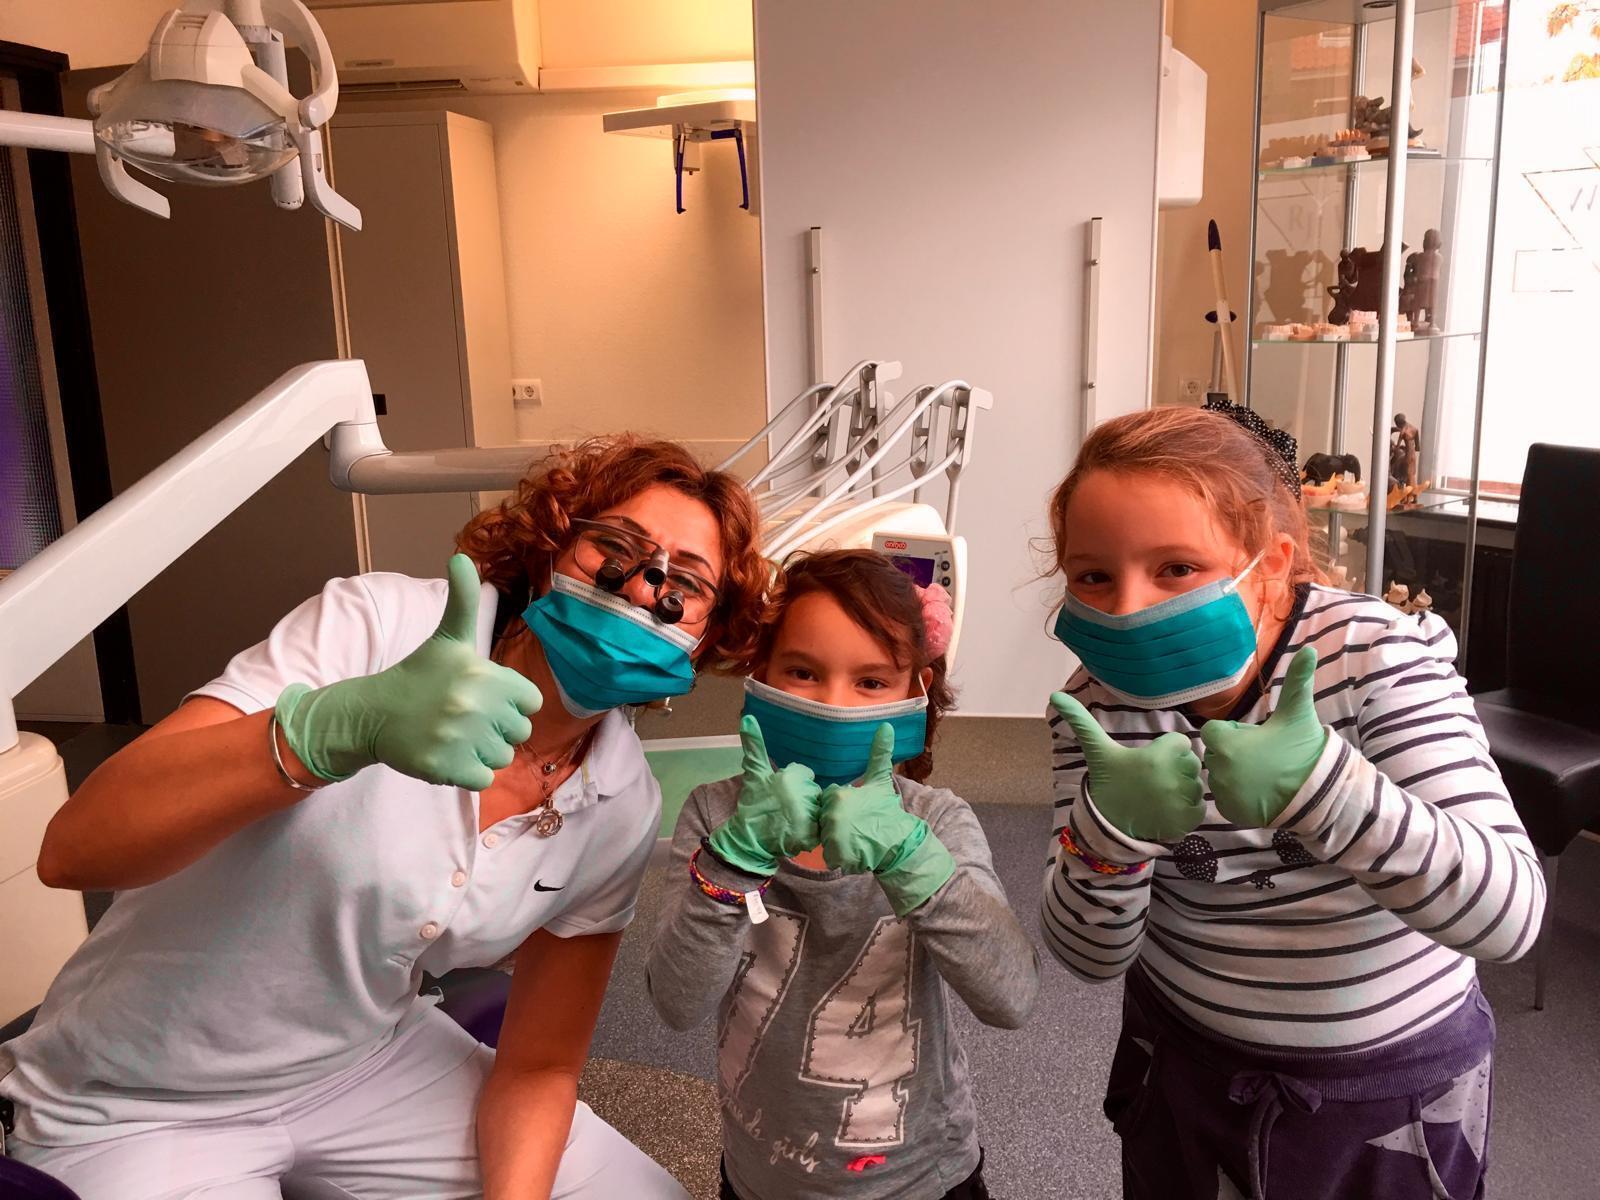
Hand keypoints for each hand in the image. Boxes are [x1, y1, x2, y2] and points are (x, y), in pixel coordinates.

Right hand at [276, 554, 542, 789]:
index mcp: (484, 674)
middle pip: (519, 732)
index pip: (531, 702)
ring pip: (502, 758)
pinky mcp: (447, 768)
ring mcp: (461, 738)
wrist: (373, 713)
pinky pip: (483, 779)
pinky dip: (468, 773)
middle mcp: (475, 705)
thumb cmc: (420, 675)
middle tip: (463, 717)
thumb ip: (463, 600)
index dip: (511, 702)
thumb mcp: (448, 637)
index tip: (483, 697)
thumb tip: (461, 556)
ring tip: (453, 735)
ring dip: (482, 751)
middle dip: (497, 729)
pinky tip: (447, 754)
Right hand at [705, 715, 822, 875]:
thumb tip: (748, 716)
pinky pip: (819, 829)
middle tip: (784, 810)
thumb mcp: (754, 773)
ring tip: (790, 822)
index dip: (794, 784)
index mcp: (790, 776)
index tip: (781, 794)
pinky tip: (795, 832)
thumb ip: (754, 746)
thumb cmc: (753, 804)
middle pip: (814, 792)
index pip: (805, 774)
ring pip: (818, 809)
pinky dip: (810, 833)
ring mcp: (806, 815)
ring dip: (808, 816)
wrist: (747, 839)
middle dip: (802, 800)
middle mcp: (801, 793)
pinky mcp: (809, 835)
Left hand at [820, 725, 954, 915]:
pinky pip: (830, 855)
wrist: (899, 843)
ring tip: (856, 838)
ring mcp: (834, 838)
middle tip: (857, 825)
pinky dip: (840, 856)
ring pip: (825, 837)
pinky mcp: (837, 856)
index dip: (842, 805)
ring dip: (838, 839)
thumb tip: (886, 725)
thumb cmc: (887, 811)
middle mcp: (833, 815)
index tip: (857, 811)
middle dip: (837, 823)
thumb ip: (879, 754)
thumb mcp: (881, 781)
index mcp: (840, 796)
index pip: (829, 799)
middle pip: (824, 818)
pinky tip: (854, 851)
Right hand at [1049, 693, 1204, 841]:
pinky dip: (1188, 809)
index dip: (1166, 750)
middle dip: (1176, 768)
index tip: (1149, 760)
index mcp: (1157, 756)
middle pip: (1191, 762)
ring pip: (1197, 784)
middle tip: (1153, 778)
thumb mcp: (1097, 750)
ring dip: (1183, 788)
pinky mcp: (1188, 820)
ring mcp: (1182, 800)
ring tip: (1159, 794)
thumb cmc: (1107, 781)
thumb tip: (1053, 695)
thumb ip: (1080, 721)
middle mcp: (1173, 777)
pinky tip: (1167, 808)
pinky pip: (1200, 806)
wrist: (1108, 824)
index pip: (1181, 742)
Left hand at [1200, 646, 1327, 827]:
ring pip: (1220, 777)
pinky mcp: (1230, 813)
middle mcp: (1218, 769)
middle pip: (1215, 754)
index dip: (1232, 733)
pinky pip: (1225, 800)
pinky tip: (1260, 792)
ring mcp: (1223, 793)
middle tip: (1263, 757)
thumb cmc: (1302, 747)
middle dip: (1234, 753)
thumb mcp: (1297, 712)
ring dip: (1235, 774)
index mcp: (1225, 743)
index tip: (1255, 738)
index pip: (1213, 732)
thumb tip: (1309, 648)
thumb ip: (1297, 680)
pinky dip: (1238, 797)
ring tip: (1263, 775)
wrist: (1320, 791)